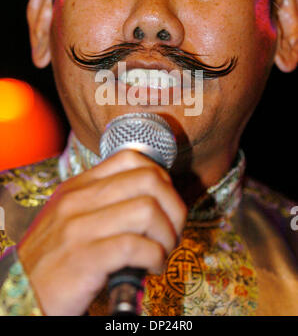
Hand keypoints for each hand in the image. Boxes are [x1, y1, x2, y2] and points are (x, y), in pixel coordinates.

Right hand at [17, 150, 186, 314]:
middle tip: (171, 231)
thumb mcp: (71, 218)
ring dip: (167, 235)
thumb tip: (153, 197)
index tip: (165, 204)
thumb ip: (104, 202)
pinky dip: (156, 257)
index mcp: (78, 187)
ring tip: (162, 251)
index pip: (131, 158)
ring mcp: (79, 228)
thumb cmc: (55, 258)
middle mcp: (78, 201)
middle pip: (149, 180)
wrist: (21, 294)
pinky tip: (152, 267)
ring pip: (148, 210)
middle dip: (174, 208)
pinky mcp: (85, 259)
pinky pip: (137, 246)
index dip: (161, 179)